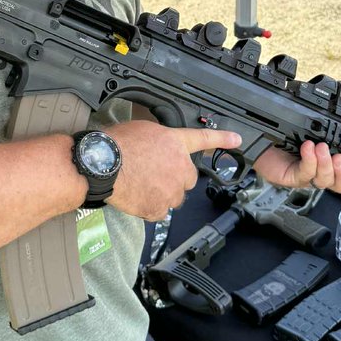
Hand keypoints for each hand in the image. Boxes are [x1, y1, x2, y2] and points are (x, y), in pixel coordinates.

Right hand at [106, 120, 241, 220]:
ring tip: (141, 183)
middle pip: (187, 178)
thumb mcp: (143, 129)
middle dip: (174, 177)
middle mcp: (179, 167)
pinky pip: (159, 211)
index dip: (223, 139)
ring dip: (162, 192)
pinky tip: (136, 196)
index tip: (237, 140)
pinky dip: (150, 206)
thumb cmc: (116, 144)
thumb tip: (160, 146)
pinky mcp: (159, 208)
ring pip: (173, 196)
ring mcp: (171, 190)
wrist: (102, 164)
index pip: (204, 139)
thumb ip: (160, 140)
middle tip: (153, 172)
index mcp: (175, 143)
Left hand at [253, 140, 340, 195]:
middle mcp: (318, 174)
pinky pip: (305, 173)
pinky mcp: (292, 178)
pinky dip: (309, 160)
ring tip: (320, 148)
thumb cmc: (283, 137)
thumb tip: (340, 127)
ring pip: (324, 180)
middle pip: (340, 185)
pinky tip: (307, 149)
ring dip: (325, 164)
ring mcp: (305, 177)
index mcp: (326, 166)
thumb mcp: (308, 134)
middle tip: (339, 158)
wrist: (259, 141)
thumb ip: (325, 135)